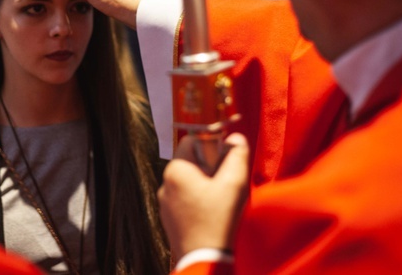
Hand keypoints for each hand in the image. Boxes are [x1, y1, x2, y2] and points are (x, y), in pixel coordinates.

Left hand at [158, 133, 248, 258]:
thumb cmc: (219, 222)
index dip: (211, 144)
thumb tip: (236, 139)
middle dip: (210, 167)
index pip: (190, 140)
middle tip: (226, 181)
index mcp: (175, 170)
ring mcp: (165, 203)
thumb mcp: (235, 184)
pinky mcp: (169, 219)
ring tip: (221, 200)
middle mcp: (165, 184)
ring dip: (205, 185)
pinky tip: (213, 213)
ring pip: (188, 182)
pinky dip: (198, 201)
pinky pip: (185, 200)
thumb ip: (236, 156)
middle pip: (190, 162)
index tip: (225, 158)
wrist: (206, 261)